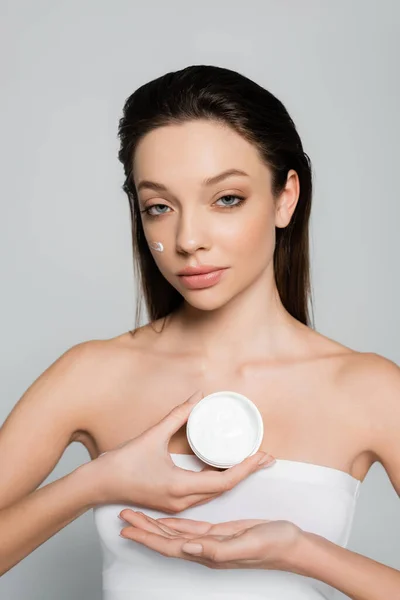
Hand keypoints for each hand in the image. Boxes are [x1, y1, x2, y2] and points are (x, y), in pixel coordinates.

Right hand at [89, 390, 274, 512]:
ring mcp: (177, 505)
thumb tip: (197, 397)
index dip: (247, 468)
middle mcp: (182, 502)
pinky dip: (218, 482)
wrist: (98, 485)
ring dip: (235, 477)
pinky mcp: (172, 503)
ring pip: (215, 494)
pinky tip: (225, 470)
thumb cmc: (122, 464)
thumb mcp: (152, 435)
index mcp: (180, 488)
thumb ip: (177, 415)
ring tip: (251, 461)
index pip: (225, 482)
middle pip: (225, 489)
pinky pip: (203, 494)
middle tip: (266, 456)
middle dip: (247, 472)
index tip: (262, 455)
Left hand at [119, 511, 302, 570]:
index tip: (126, 528)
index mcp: (208, 553)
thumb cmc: (273, 546)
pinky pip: (190, 527)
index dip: (147, 538)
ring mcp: (210, 541)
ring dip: (154, 524)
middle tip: (123, 516)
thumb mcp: (247, 545)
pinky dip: (174, 522)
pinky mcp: (218, 532)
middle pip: (165, 539)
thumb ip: (218, 549)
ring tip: (136, 515)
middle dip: (143, 529)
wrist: (291, 545)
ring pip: (174, 533)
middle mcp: (204, 549)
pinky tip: (165, 518)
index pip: (169, 546)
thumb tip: (186, 547)